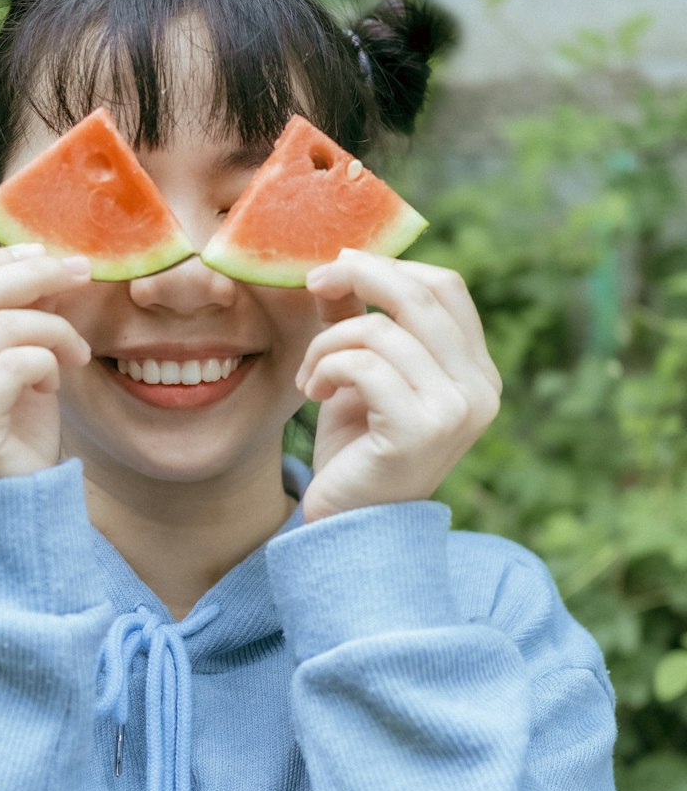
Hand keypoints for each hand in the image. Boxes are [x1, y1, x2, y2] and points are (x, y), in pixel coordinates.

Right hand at [0, 244, 92, 480]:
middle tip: (81, 274)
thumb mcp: (5, 365)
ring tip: (75, 352)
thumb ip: (8, 316)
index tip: (43, 253)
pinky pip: (13, 364)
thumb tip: (38, 255)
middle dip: (35, 276)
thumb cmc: (12, 436)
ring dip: (53, 329)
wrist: (16, 513)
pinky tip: (57, 383)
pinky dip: (48, 362)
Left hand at [296, 250, 501, 521]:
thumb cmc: (357, 452)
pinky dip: (326, 367)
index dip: (389, 265)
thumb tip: (340, 261)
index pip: (446, 287)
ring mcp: (455, 412)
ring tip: (311, 375)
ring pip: (382, 330)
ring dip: (328, 343)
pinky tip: (314, 392)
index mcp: (476, 372)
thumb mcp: (360, 375)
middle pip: (421, 295)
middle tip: (314, 283)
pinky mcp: (419, 430)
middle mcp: (479, 390)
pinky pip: (364, 365)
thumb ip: (360, 320)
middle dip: (359, 276)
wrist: (349, 528)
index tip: (337, 267)